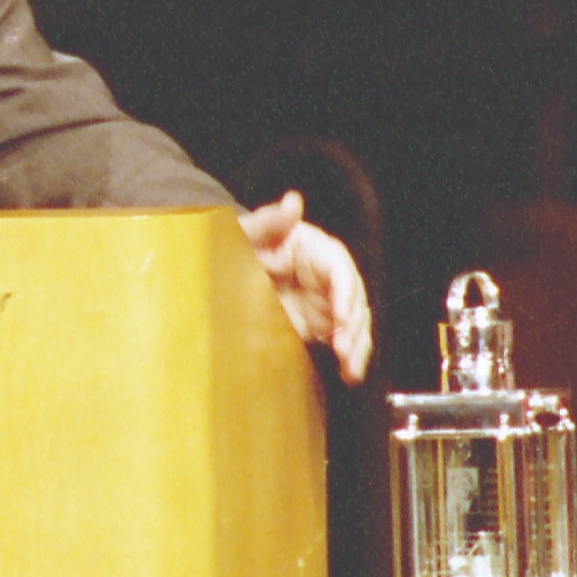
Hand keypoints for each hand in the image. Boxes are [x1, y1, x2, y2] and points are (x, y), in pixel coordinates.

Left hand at [239, 190, 372, 384]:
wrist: (220, 274)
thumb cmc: (235, 246)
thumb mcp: (246, 234)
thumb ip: (268, 221)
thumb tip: (293, 201)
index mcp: (313, 248)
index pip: (340, 267)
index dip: (344, 291)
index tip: (340, 315)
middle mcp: (326, 275)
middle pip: (354, 298)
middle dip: (355, 325)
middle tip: (342, 347)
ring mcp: (324, 301)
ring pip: (354, 323)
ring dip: (357, 346)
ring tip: (350, 369)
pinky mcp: (318, 324)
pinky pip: (341, 341)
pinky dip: (349, 358)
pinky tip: (349, 374)